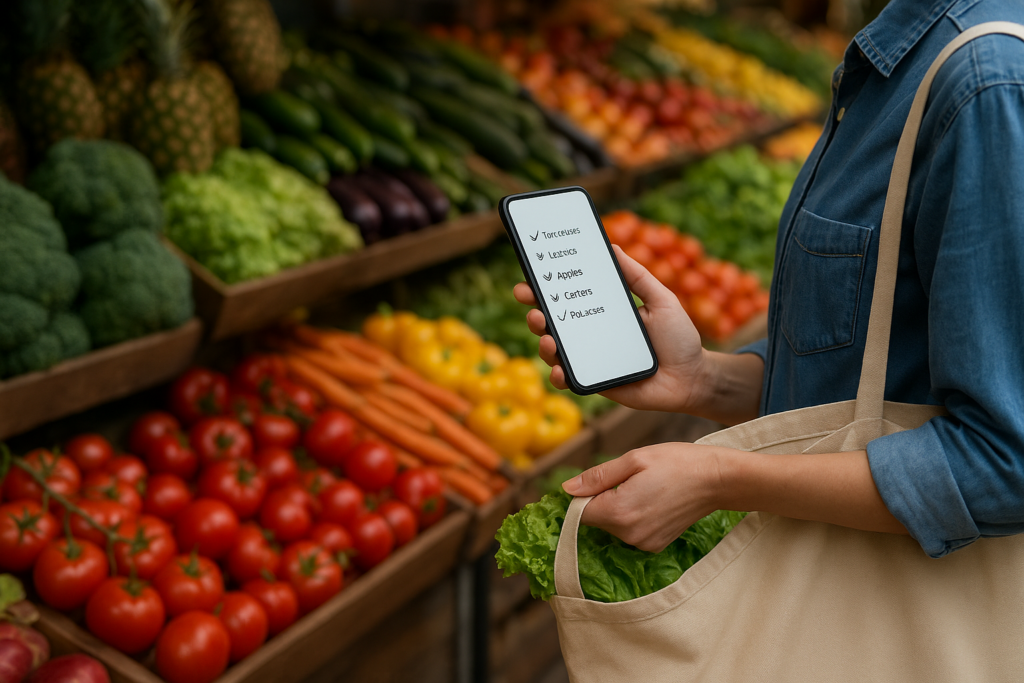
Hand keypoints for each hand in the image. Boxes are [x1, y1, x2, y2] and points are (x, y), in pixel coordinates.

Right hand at [513, 244, 709, 413]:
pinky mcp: (595, 383)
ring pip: (554, 351)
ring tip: (548, 337)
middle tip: (532, 307)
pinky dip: (558, 376)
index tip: (529, 279)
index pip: (568, 297)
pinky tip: (560, 370)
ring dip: (543, 343)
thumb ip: (637, 276)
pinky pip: (569, 380)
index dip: (544, 289)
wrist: (692, 378)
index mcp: (602, 312)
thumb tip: (612, 246)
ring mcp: (590, 360)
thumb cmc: (679, 338)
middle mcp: (591, 335)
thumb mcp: (661, 299)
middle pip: (552, 323)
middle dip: (535, 314)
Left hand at [562, 443, 724, 552]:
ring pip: (612, 525)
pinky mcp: (655, 546)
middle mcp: (629, 535)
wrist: (717, 480)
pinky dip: (633, 517)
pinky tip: (652, 499)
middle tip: (628, 477)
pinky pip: (630, 531)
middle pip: (596, 519)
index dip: (582, 494)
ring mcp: (643, 544)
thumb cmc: (677, 462)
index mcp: (619, 512)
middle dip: (602, 499)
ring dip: (618, 508)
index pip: (580, 511)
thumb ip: (598, 476)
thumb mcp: (634, 459)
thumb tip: (568, 489)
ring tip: (644, 486)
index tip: (597, 480)